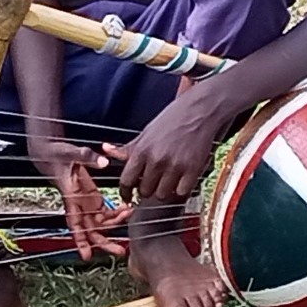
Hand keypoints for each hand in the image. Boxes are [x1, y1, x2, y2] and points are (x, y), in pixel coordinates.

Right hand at [28, 132, 117, 259]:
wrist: (53, 152)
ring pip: (101, 224)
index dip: (80, 240)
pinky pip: (106, 212)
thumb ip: (86, 156)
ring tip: (130, 217)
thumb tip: (103, 161)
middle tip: (120, 251)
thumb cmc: (58, 154)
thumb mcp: (71, 153)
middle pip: (91, 231)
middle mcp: (79, 206)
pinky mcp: (93, 199)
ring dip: (116, 224)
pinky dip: (117, 213)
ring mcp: (86, 204)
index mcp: (71, 199)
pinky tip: (128, 209)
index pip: (74, 224)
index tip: (86, 255)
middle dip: (105, 242)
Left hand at [118, 89, 231, 215]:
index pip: (126, 181)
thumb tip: (107, 150)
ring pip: (162, 195)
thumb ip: (128, 147)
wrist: (200, 111)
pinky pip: (181, 193)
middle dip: (147, 190)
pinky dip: (180, 190)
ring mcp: (175, 166)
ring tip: (167, 181)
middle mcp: (157, 160)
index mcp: (142, 150)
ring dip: (163, 191)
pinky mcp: (192, 170)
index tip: (129, 196)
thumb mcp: (146, 132)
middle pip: (144, 191)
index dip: (126, 192)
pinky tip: (181, 181)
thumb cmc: (173, 119)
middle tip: (153, 182)